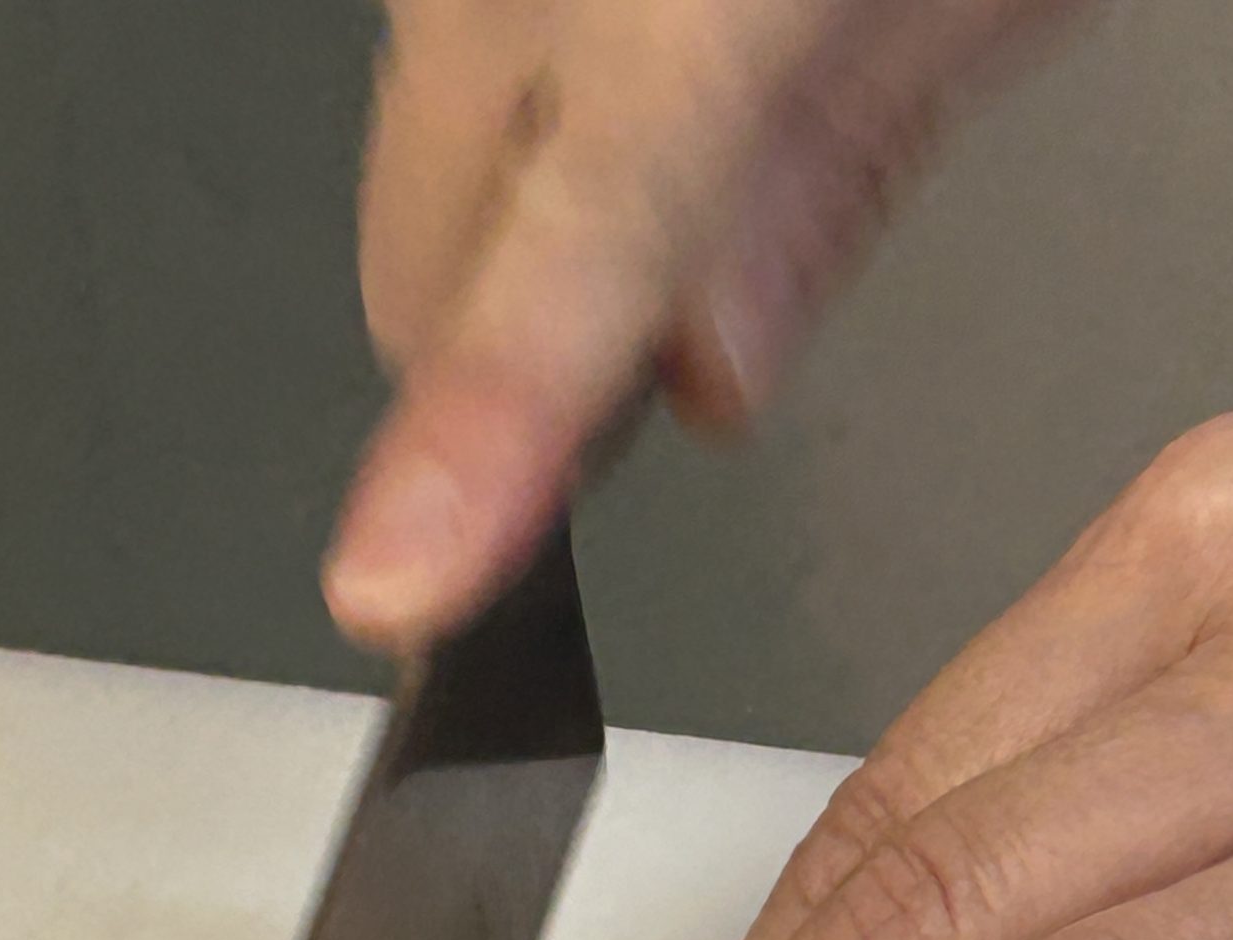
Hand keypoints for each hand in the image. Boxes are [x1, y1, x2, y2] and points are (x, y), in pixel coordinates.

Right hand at [325, 0, 1072, 646]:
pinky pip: (443, 62)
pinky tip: (664, 61)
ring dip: (526, 235)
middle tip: (691, 336)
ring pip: (424, 170)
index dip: (483, 433)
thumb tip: (702, 373)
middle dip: (526, 365)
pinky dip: (528, 122)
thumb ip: (827, 176)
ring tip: (709, 131)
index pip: (570, 246)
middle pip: (430, 260)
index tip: (405, 585)